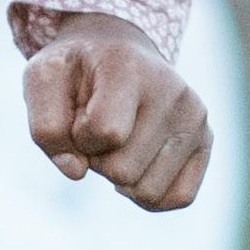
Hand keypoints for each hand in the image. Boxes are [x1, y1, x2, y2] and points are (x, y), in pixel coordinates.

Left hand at [11, 5, 210, 210]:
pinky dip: (149, 194)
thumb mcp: (43, 81)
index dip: (79, 137)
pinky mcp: (206, 140)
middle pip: (123, 171)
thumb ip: (46, 127)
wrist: (117, 51)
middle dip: (98, 159)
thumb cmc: (76, 72)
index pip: (104, 132)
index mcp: (130, 67)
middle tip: (99, 128)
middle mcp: (173, 90)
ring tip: (120, 140)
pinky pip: (178, 197)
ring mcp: (195, 117)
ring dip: (121, 178)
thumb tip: (77, 172)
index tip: (79, 114)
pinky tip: (138, 165)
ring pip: (148, 191)